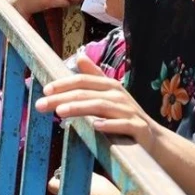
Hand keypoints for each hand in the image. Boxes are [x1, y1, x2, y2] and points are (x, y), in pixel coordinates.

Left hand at [36, 55, 158, 150]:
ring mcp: (129, 111)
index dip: (63, 84)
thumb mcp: (109, 94)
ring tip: (60, 112)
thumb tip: (79, 56)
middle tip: (40, 105)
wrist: (154, 138)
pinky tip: (95, 126)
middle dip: (61, 98)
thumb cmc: (125, 114)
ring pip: (101, 106)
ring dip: (79, 108)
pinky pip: (122, 125)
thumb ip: (93, 77)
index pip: (82, 81)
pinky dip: (109, 125)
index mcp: (109, 85)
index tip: (45, 90)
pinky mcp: (138, 127)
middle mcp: (118, 95)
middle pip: (86, 93)